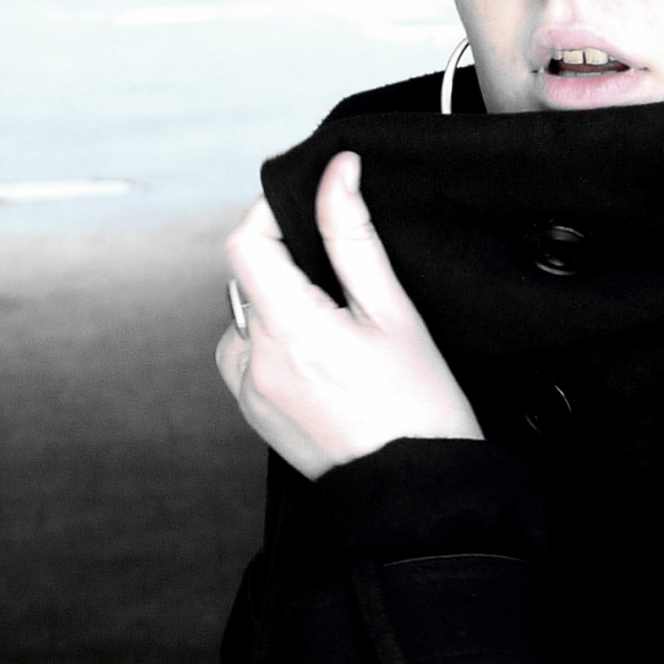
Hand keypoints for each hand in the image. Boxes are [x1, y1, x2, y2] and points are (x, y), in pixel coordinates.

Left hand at [216, 151, 482, 479]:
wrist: (416, 490)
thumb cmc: (418, 405)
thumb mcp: (393, 310)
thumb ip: (352, 235)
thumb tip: (336, 173)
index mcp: (292, 330)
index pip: (245, 244)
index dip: (271, 215)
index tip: (307, 212)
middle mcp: (257, 363)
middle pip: (246, 278)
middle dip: (286, 262)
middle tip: (340, 278)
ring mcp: (249, 393)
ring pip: (245, 316)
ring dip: (277, 304)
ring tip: (335, 325)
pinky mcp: (254, 414)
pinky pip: (246, 356)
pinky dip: (274, 343)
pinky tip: (322, 358)